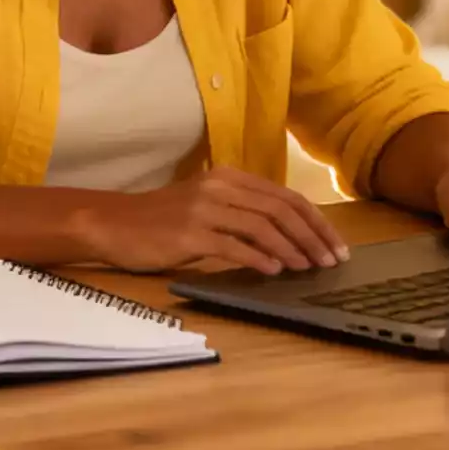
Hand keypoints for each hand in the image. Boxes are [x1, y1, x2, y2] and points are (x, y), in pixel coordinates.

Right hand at [72, 168, 350, 275]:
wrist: (113, 223)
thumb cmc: (161, 221)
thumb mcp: (206, 206)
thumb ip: (242, 214)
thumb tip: (289, 239)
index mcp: (229, 178)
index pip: (286, 197)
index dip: (316, 221)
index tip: (335, 245)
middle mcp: (220, 187)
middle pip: (281, 209)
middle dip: (312, 236)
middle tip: (331, 261)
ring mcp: (204, 209)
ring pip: (263, 226)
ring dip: (292, 249)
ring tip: (308, 268)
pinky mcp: (190, 234)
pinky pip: (234, 246)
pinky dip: (259, 258)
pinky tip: (274, 271)